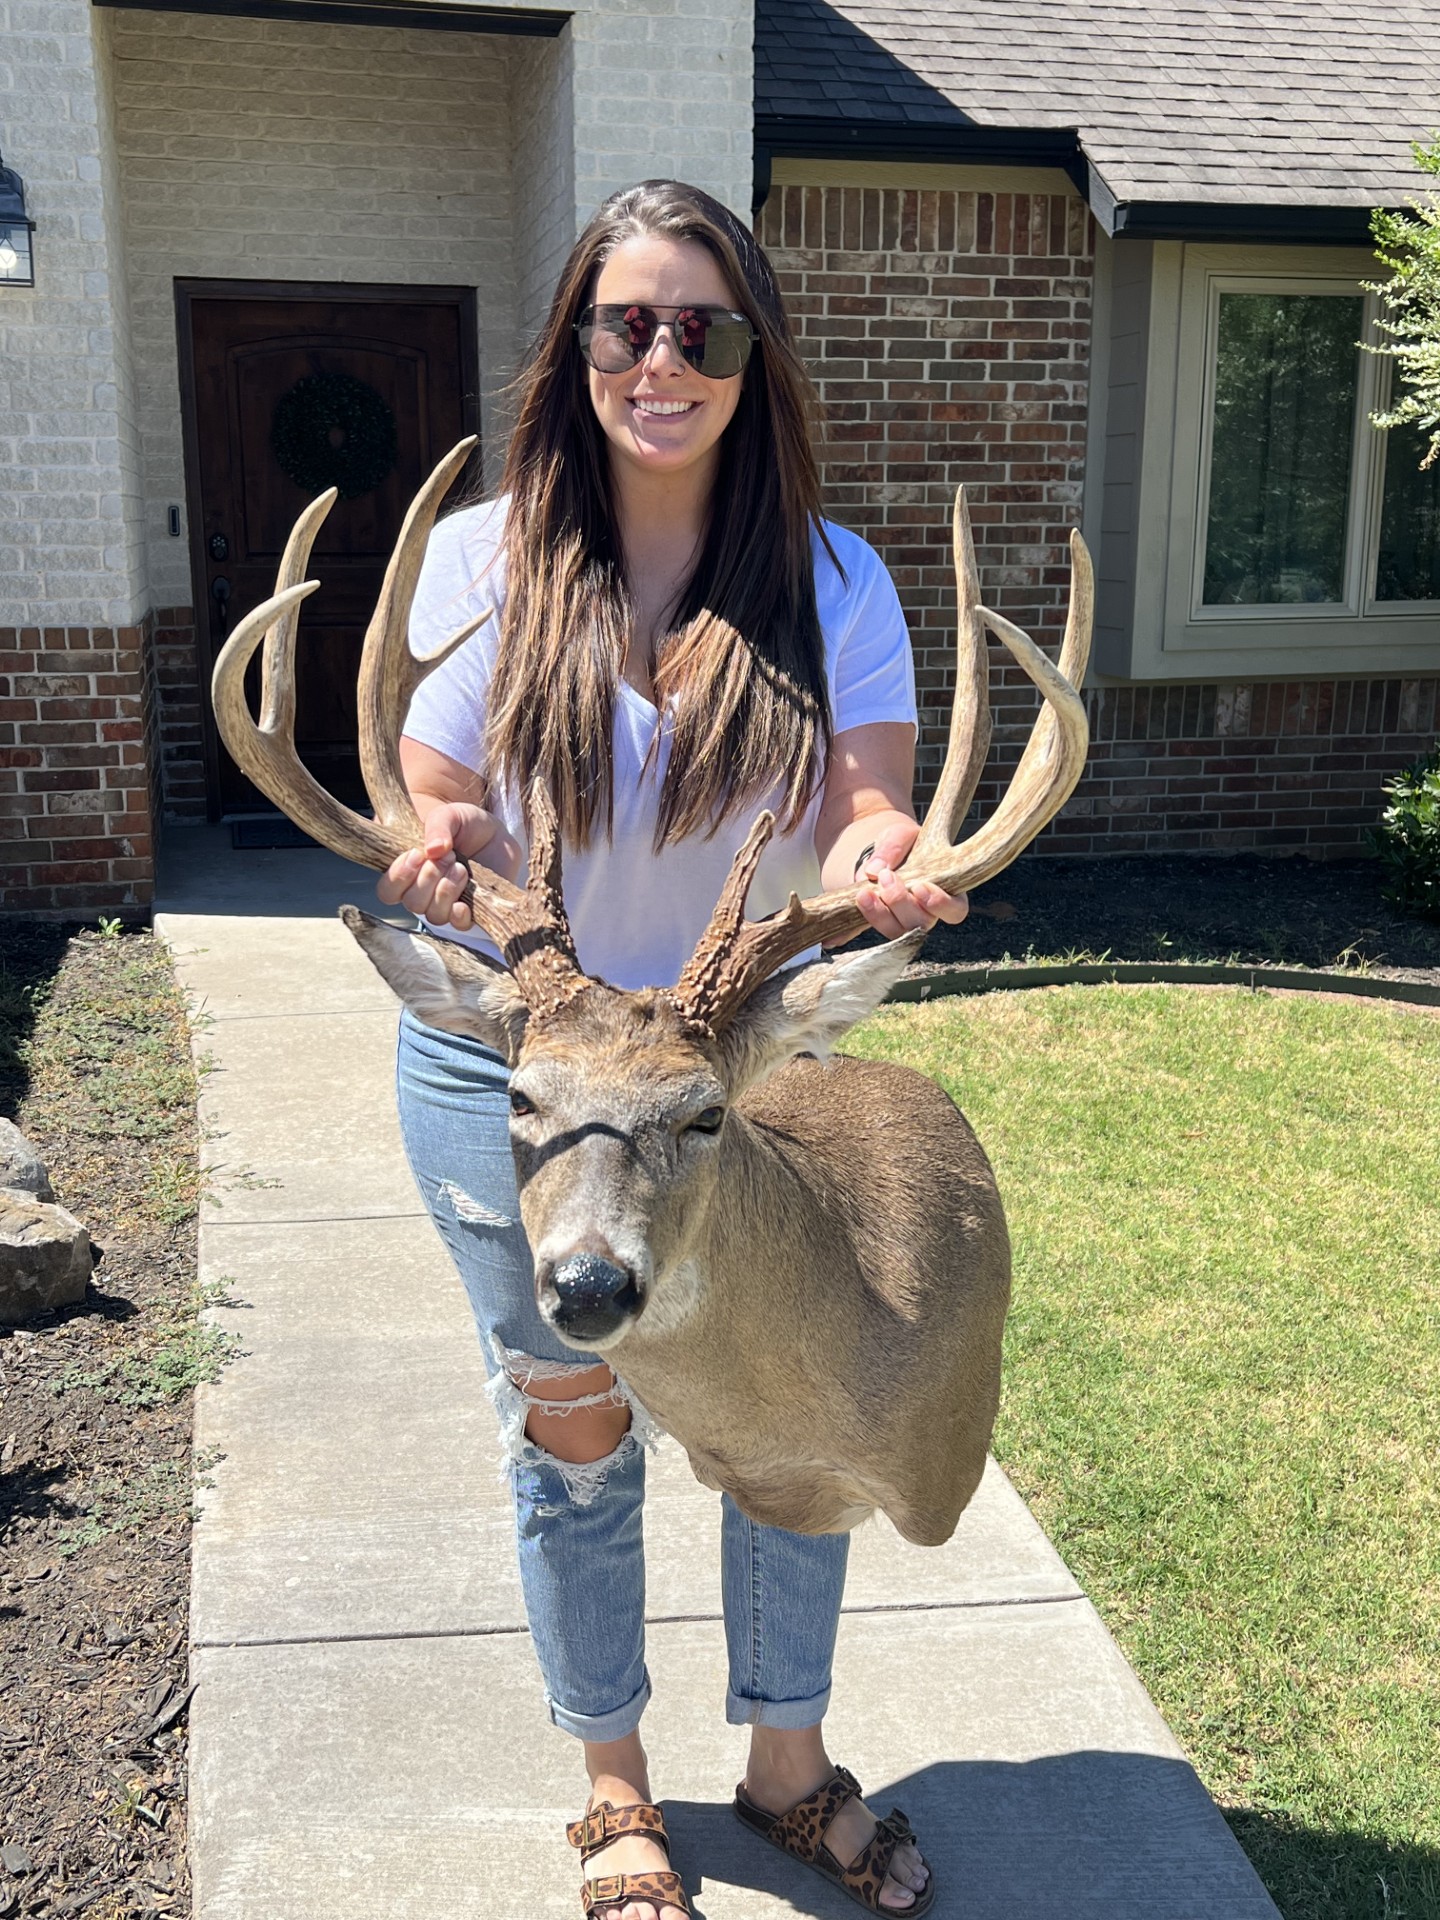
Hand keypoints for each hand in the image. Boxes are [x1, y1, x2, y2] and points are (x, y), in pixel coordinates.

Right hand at [376, 801, 521, 931]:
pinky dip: (459, 916)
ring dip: (446, 892)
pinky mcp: (469, 909)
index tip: (417, 854)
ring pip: (434, 915)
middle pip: (411, 903)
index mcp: (407, 870)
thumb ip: (437, 826)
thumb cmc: (464, 823)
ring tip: (460, 868)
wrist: (493, 831)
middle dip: (429, 878)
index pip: (387, 890)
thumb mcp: (449, 815)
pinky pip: (459, 925)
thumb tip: (432, 850)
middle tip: (449, 856)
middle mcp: (422, 891)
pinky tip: (464, 902)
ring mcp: (445, 902)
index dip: (398, 877)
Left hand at [854, 820, 968, 940]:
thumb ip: (893, 847)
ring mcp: (907, 922)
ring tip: (865, 892)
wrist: (882, 854)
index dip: (940, 904)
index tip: (919, 887)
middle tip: (886, 877)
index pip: (955, 909)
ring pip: (898, 931)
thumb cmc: (903, 844)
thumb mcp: (901, 835)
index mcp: (948, 891)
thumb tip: (873, 870)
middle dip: (901, 901)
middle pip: (922, 922)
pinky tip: (856, 905)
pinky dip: (863, 919)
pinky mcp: (885, 925)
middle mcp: (930, 912)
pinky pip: (876, 930)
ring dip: (880, 914)